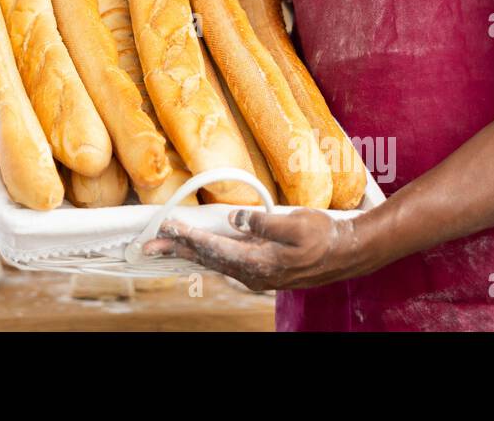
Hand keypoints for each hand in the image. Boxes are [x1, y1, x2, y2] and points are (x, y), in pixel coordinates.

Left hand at [142, 207, 362, 291]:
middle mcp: (254, 274)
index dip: (190, 236)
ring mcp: (257, 275)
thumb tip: (234, 218)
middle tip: (147, 245)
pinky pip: (226, 263)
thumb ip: (262, 223)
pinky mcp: (261, 270)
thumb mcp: (295, 223)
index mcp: (260, 262)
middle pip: (207, 259)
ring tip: (163, 246)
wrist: (347, 254)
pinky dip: (206, 254)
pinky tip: (195, 251)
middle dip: (176, 250)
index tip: (168, 226)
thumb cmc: (324, 236)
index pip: (216, 248)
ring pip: (215, 262)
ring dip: (188, 252)